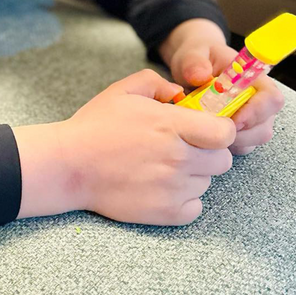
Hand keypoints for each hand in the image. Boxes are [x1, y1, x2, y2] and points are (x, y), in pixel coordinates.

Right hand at [54, 69, 235, 225]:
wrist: (70, 165)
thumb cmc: (94, 126)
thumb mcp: (121, 91)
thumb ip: (155, 83)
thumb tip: (179, 93)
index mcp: (170, 126)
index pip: (225, 133)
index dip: (219, 129)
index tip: (204, 129)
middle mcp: (178, 158)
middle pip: (222, 160)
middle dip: (207, 151)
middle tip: (182, 147)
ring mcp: (173, 188)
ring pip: (206, 182)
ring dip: (192, 174)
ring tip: (162, 165)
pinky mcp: (167, 212)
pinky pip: (195, 206)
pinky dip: (184, 198)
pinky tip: (161, 185)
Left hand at [164, 20, 285, 155]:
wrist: (193, 63)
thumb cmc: (199, 56)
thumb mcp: (193, 52)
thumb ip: (195, 62)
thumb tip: (200, 75)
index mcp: (254, 79)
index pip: (272, 99)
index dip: (256, 113)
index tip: (232, 119)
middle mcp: (259, 102)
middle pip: (264, 127)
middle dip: (238, 133)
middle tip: (209, 126)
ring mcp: (251, 119)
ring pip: (252, 141)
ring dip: (228, 140)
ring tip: (203, 125)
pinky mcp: (240, 132)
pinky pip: (238, 147)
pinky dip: (222, 145)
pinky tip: (204, 132)